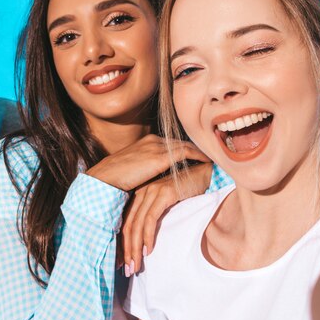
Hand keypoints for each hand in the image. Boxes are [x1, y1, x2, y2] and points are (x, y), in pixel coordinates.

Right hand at [86, 134, 209, 191]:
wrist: (105, 178)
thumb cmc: (114, 178)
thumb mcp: (132, 169)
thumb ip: (146, 169)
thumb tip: (155, 179)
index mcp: (147, 141)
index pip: (173, 143)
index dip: (187, 149)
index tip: (199, 155)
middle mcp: (154, 140)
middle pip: (182, 142)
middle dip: (196, 148)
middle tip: (212, 153)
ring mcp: (157, 147)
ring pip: (186, 146)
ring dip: (200, 152)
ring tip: (213, 157)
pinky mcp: (160, 157)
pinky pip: (186, 153)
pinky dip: (198, 156)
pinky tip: (208, 162)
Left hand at [121, 162, 212, 275]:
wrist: (205, 174)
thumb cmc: (188, 191)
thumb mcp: (168, 204)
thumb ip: (157, 216)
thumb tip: (148, 241)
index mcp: (140, 195)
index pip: (126, 223)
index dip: (123, 244)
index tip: (122, 262)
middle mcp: (142, 192)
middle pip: (129, 226)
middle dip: (127, 250)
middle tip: (128, 270)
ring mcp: (152, 192)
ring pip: (137, 225)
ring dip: (136, 248)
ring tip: (136, 265)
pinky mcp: (164, 193)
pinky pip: (150, 219)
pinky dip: (148, 236)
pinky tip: (148, 250)